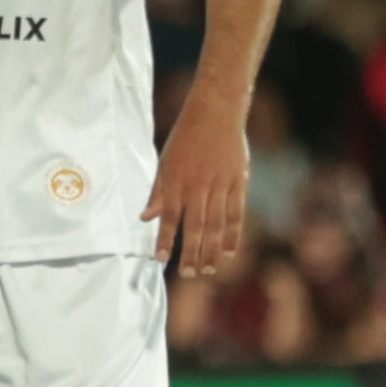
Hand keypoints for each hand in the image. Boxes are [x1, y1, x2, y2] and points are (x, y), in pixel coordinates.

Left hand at [144, 106, 249, 277]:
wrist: (216, 112)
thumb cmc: (186, 136)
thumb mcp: (165, 160)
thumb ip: (158, 191)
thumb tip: (146, 217)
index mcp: (177, 181)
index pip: (170, 218)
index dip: (166, 240)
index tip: (161, 259)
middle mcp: (198, 186)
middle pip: (195, 227)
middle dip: (191, 253)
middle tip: (189, 274)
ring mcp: (220, 185)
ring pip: (216, 225)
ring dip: (213, 250)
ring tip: (209, 270)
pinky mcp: (239, 182)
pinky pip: (236, 213)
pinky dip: (234, 234)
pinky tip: (231, 251)